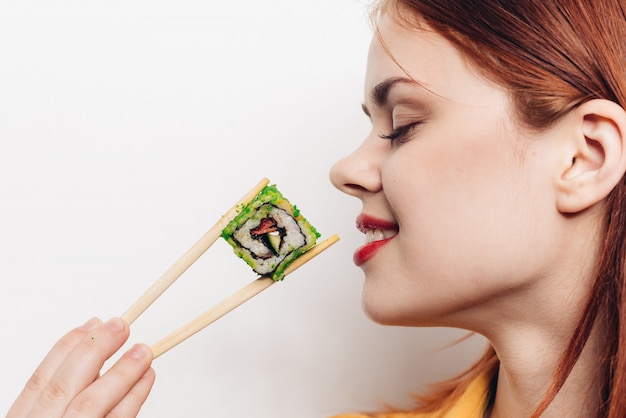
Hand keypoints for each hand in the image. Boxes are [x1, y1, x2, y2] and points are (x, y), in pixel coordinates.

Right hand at [8, 317, 154, 417]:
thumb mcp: (47, 417)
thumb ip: (62, 397)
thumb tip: (95, 353)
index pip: (40, 380)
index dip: (68, 348)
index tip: (93, 323)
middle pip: (64, 386)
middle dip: (95, 350)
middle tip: (121, 326)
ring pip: (90, 404)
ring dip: (120, 373)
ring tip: (143, 350)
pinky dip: (134, 398)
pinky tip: (146, 378)